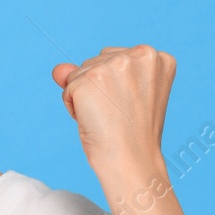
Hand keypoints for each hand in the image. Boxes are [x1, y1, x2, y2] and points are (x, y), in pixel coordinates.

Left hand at [50, 44, 174, 180]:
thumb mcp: (119, 95)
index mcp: (156, 57)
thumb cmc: (131, 133)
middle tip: (117, 114)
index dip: (116, 85)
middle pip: (97, 61)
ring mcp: (114, 64)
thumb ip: (89, 73)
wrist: (131, 159)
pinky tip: (93, 119)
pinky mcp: (91, 78)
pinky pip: (68, 88)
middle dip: (99, 87)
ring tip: (106, 116)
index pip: (117, 58)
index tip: (130, 105)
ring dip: (85, 95)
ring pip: (81, 72)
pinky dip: (73, 106)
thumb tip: (58, 70)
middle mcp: (139, 54)